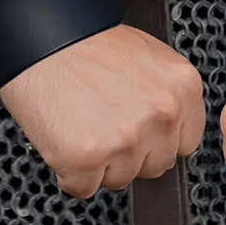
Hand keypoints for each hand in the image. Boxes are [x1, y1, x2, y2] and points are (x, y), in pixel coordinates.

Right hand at [0, 24, 204, 198]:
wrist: (40, 37)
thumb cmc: (85, 43)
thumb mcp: (147, 57)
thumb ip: (167, 95)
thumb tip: (171, 129)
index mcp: (183, 87)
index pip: (186, 142)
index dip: (157, 139)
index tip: (137, 128)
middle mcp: (162, 114)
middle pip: (156, 165)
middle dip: (130, 153)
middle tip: (102, 121)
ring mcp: (127, 138)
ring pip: (120, 179)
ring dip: (99, 163)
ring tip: (81, 123)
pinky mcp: (87, 157)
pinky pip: (83, 187)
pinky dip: (69, 171)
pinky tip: (64, 137)